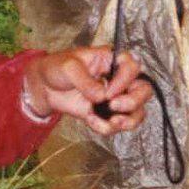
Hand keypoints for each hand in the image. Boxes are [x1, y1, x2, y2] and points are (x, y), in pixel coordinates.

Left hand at [23, 48, 150, 133]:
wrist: (44, 86)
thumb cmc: (58, 67)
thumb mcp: (69, 67)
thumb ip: (86, 80)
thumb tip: (101, 95)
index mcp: (112, 60)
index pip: (132, 68)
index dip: (125, 80)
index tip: (109, 90)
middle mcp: (118, 79)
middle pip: (143, 90)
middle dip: (133, 102)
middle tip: (114, 106)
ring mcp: (114, 98)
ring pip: (137, 111)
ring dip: (128, 120)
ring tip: (113, 122)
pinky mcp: (106, 113)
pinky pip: (117, 125)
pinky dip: (107, 127)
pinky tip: (92, 121)